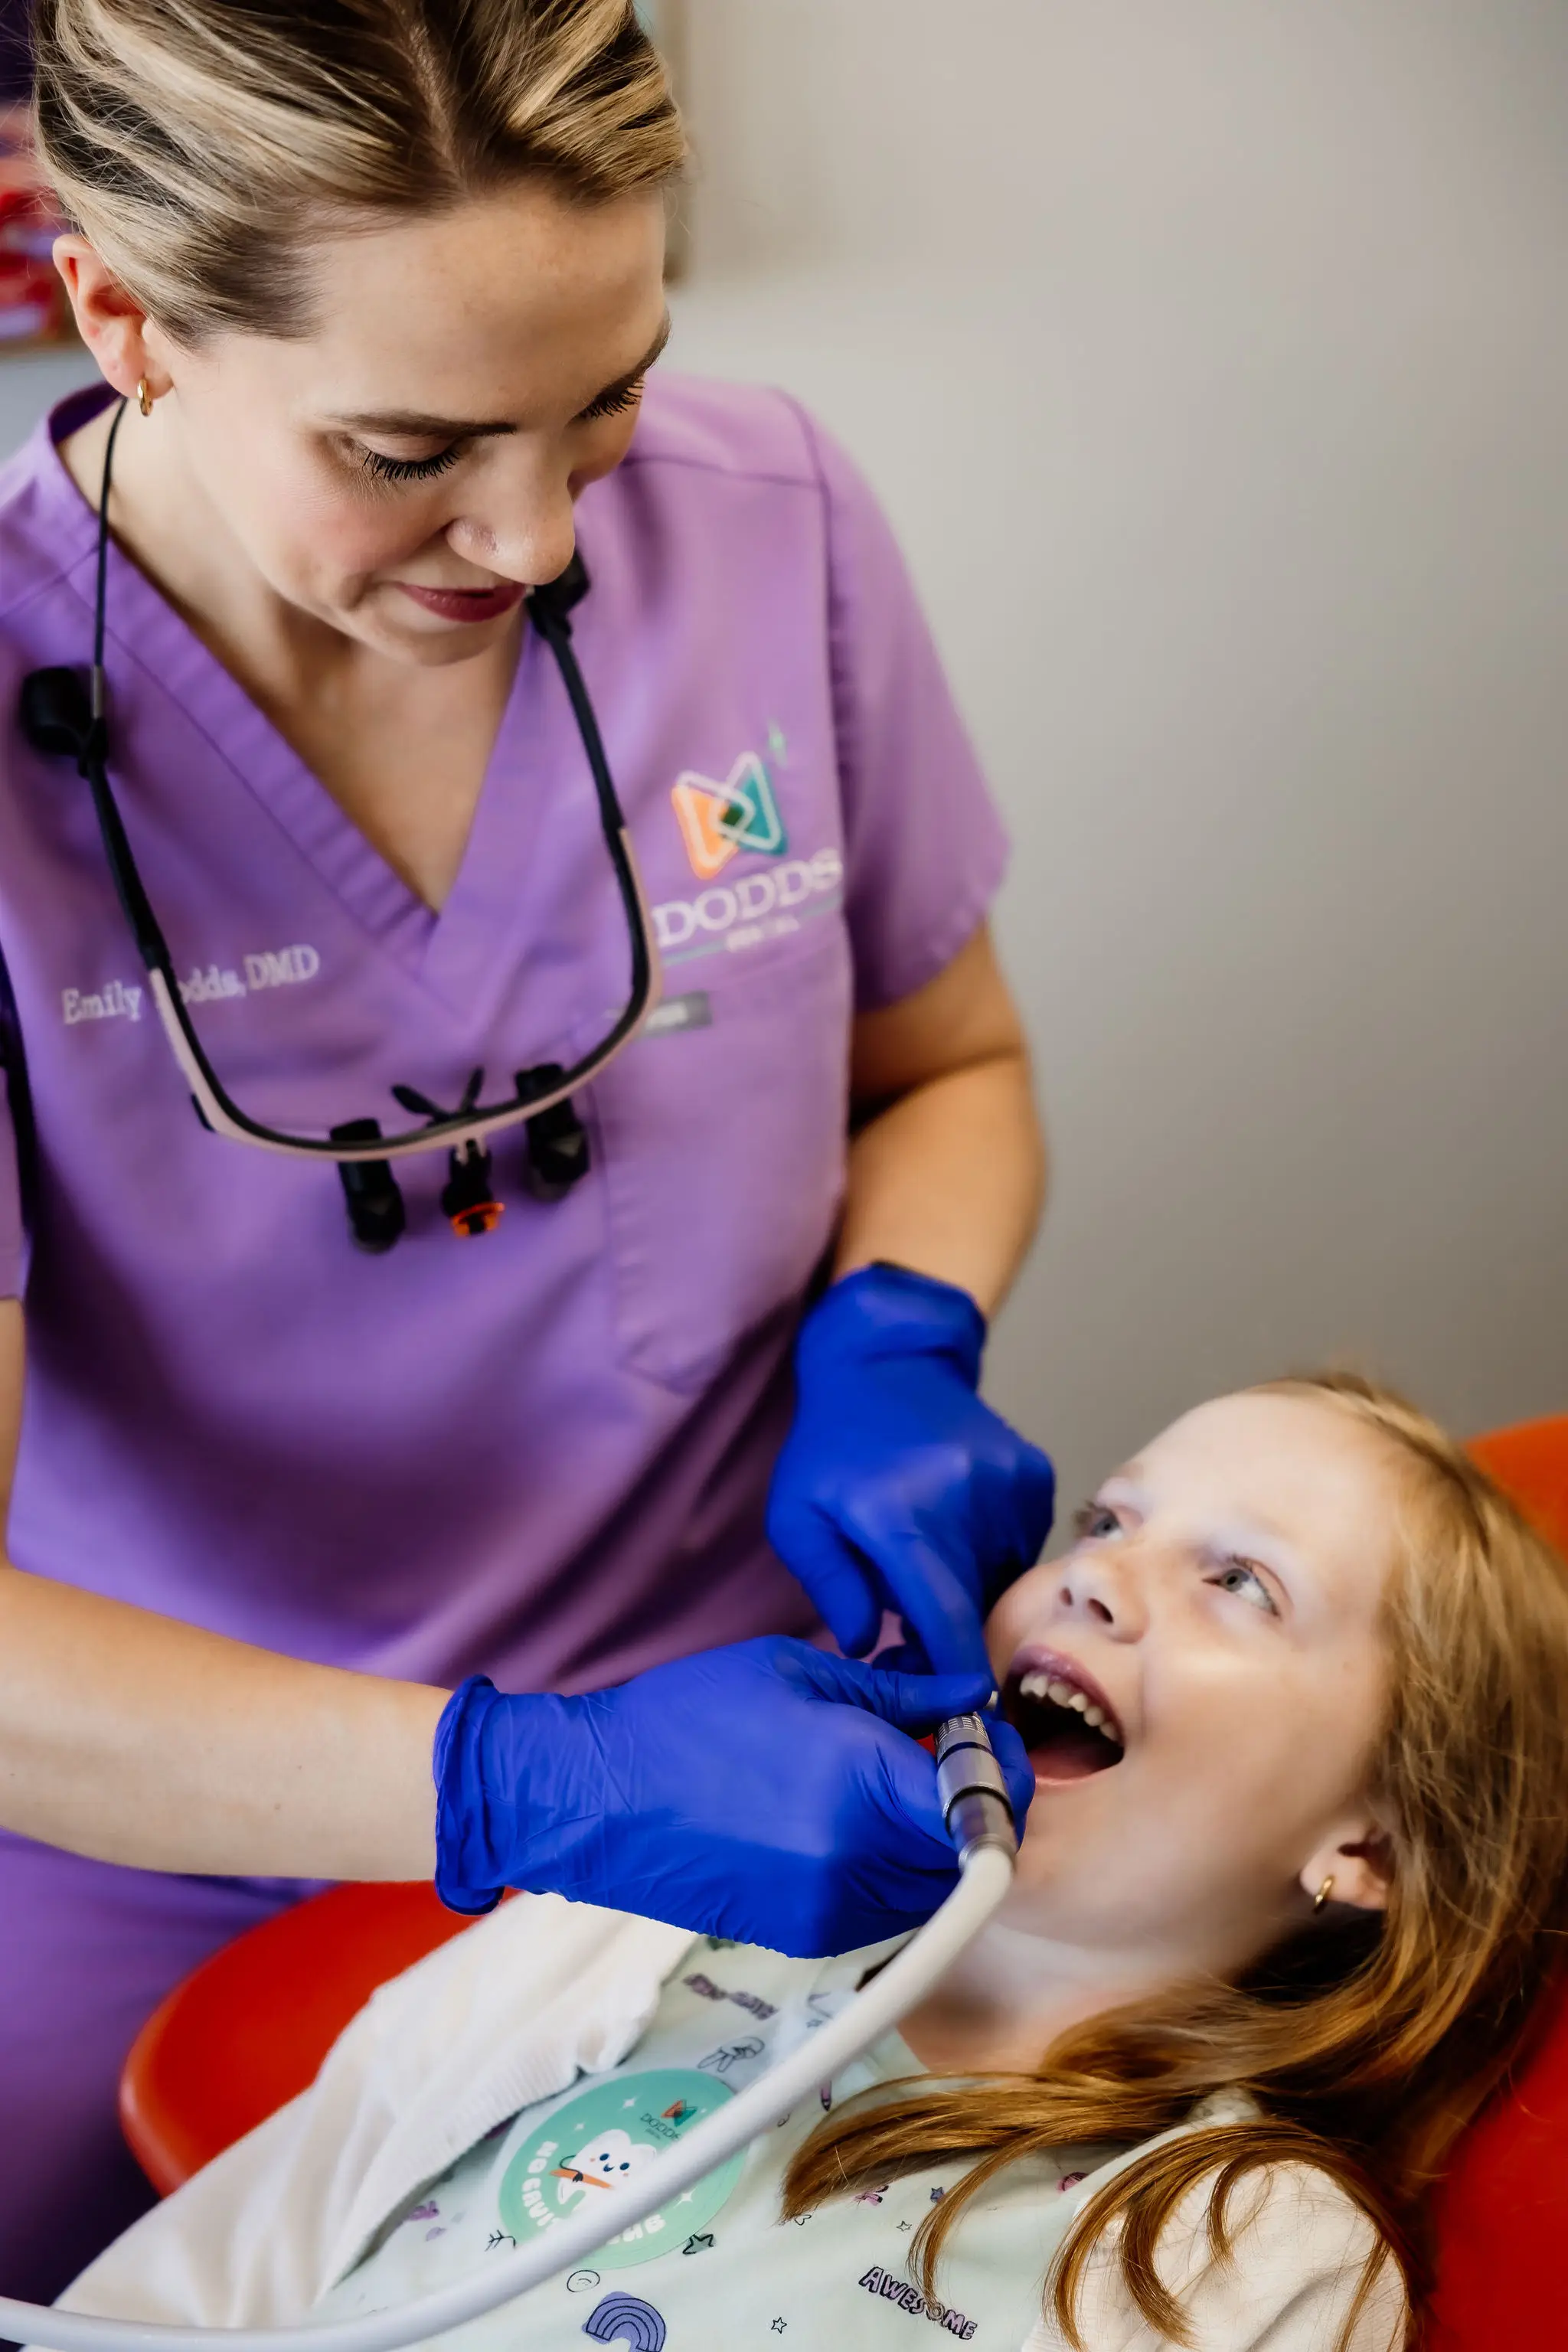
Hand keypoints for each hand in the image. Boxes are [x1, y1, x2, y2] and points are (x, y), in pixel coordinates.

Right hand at [432, 1637, 1032, 1955]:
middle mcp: (856, 1861)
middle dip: (975, 1810)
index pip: (985, 1807)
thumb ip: (897, 1692)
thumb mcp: (797, 1671)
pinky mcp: (804, 1936)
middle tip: (950, 1758)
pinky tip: (855, 1824)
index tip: (987, 1742)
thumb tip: (970, 1699)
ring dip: (936, 1846)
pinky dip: (894, 1874)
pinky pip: (885, 1912)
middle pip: (969, 1859)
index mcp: (861, 1785)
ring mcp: (830, 1910)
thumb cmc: (687, 1717)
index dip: (1003, 1775)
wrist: (597, 1798)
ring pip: (932, 1892)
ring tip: (897, 1788)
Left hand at [766, 1263, 1055, 1678]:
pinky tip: (956, 1522)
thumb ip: (832, 1589)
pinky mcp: (1033, 1473)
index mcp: (901, 1516)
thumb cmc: (831, 1450)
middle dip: (948, 1632)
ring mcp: (1008, 1482)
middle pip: (975, 1604)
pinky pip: (1020, 1543)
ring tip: (927, 1552)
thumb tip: (872, 1646)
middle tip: (909, 1625)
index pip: (947, 1618)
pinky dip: (990, 1550)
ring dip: (969, 1585)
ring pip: (1001, 1576)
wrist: (884, 1362)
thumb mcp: (797, 1519)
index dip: (959, 1677)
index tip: (966, 1720)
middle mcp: (965, 1498)